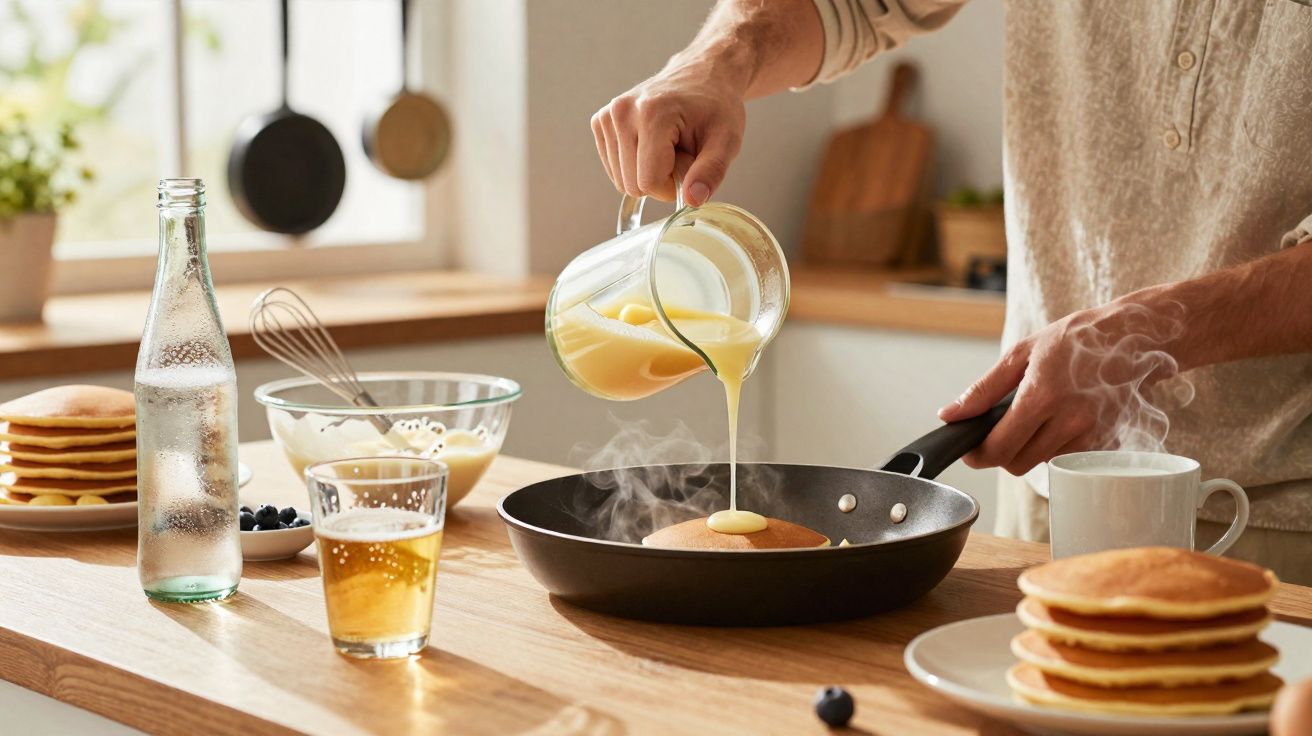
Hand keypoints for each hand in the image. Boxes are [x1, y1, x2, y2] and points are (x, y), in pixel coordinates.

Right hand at [591, 53, 747, 205]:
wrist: (701, 76)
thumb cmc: (716, 107)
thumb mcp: (726, 140)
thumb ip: (711, 171)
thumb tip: (692, 200)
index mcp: (652, 113)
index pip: (649, 182)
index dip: (673, 186)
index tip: (690, 165)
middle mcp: (622, 112)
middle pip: (632, 184)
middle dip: (660, 179)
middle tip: (680, 152)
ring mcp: (607, 116)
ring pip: (621, 181)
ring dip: (647, 172)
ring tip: (668, 145)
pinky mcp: (601, 122)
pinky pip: (614, 170)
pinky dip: (635, 165)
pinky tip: (651, 143)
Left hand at [938, 300, 1187, 475]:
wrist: (1135, 337)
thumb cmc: (1077, 339)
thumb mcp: (1022, 353)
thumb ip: (983, 389)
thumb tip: (950, 415)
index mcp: (1042, 397)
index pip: (998, 449)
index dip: (977, 455)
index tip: (971, 449)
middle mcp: (1069, 422)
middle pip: (1017, 464)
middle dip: (1003, 452)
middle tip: (1003, 429)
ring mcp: (1093, 435)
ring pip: (1043, 463)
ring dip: (1032, 449)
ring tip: (1040, 417)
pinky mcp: (1109, 442)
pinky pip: (1070, 459)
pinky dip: (1059, 447)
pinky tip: (1063, 421)